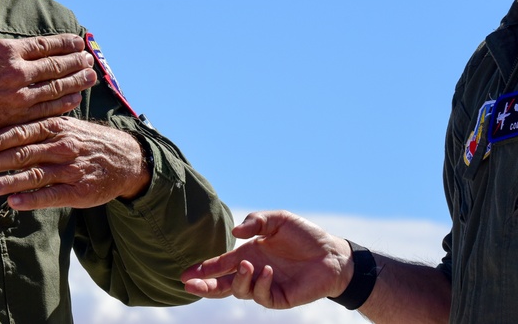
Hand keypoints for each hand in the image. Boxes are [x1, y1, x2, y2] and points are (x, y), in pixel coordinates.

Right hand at [0, 0, 97, 156]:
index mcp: (4, 51)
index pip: (45, 45)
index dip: (65, 43)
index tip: (78, 42)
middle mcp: (16, 73)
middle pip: (56, 66)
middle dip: (75, 62)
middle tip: (89, 60)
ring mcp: (18, 98)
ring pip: (56, 88)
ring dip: (76, 82)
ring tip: (90, 77)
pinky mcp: (15, 120)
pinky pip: (47, 110)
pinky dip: (64, 104)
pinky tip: (74, 100)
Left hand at [0, 116, 150, 209]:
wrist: (126, 158)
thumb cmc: (83, 141)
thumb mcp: (63, 126)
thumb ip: (34, 127)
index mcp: (55, 126)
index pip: (23, 130)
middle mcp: (62, 146)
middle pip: (24, 152)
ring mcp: (71, 169)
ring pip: (36, 175)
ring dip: (9, 181)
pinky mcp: (79, 191)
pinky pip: (52, 195)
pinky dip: (32, 199)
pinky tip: (14, 202)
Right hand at [180, 210, 350, 308]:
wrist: (332, 253)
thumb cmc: (305, 235)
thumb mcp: (278, 220)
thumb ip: (256, 221)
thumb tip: (235, 231)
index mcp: (248, 254)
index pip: (220, 264)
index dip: (203, 269)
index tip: (185, 273)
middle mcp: (253, 272)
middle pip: (222, 284)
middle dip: (205, 285)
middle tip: (189, 284)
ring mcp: (265, 286)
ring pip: (239, 291)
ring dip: (238, 279)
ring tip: (248, 265)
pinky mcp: (279, 298)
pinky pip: (262, 296)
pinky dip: (260, 284)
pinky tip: (267, 271)